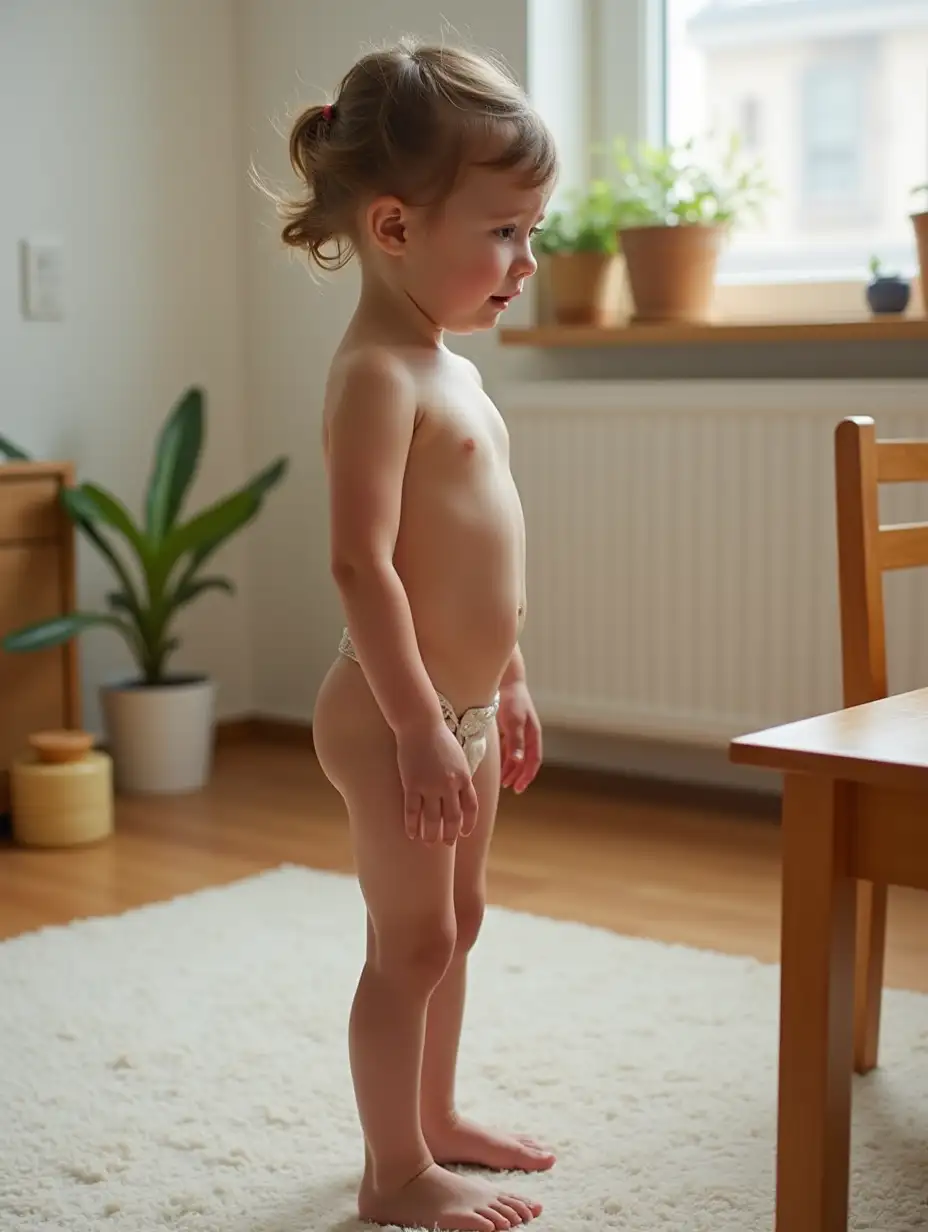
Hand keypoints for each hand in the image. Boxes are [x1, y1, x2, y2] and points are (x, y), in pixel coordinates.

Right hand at [396, 720, 478, 845]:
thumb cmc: (439, 737)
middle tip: (446, 843)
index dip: (469, 823)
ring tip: (428, 842)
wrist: (420, 725)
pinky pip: (413, 811)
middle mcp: (450, 785)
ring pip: (432, 819)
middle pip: (453, 817)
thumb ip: (461, 776)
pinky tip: (411, 833)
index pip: (471, 807)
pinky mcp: (412, 785)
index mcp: (464, 777)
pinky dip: (412, 825)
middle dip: (450, 834)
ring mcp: (430, 786)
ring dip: (431, 834)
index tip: (465, 833)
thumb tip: (462, 792)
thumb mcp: (458, 756)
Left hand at [497, 680, 542, 792]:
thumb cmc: (512, 700)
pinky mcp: (510, 727)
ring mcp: (520, 731)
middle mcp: (528, 734)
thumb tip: (518, 761)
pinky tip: (498, 764)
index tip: (519, 788)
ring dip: (511, 768)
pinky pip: (509, 748)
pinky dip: (505, 758)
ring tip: (503, 780)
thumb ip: (515, 742)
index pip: (533, 760)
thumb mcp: (514, 722)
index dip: (527, 776)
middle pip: (526, 760)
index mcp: (533, 734)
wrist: (506, 680)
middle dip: (519, 775)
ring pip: (517, 755)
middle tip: (510, 787)